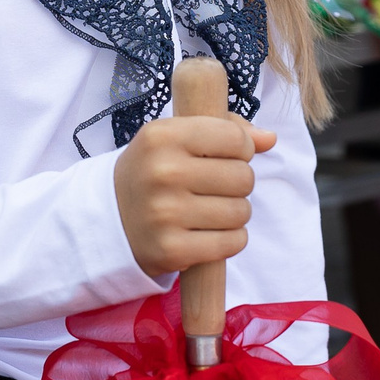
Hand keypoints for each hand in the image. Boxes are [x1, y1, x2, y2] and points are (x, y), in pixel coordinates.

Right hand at [112, 111, 271, 276]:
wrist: (110, 220)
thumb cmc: (153, 172)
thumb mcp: (176, 138)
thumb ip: (226, 129)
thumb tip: (269, 139)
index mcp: (162, 136)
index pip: (235, 138)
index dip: (239, 149)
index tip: (221, 157)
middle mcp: (162, 172)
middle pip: (244, 177)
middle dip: (238, 183)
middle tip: (214, 188)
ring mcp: (166, 214)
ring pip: (242, 211)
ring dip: (235, 213)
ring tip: (210, 210)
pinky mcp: (172, 250)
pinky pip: (233, 242)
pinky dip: (230, 239)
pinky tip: (209, 232)